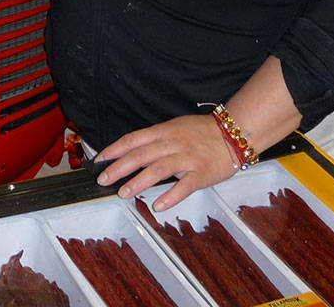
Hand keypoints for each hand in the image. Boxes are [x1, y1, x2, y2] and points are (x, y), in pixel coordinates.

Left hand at [94, 114, 237, 210]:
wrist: (234, 133)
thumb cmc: (202, 132)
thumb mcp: (175, 127)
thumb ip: (155, 139)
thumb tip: (132, 151)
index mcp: (164, 131)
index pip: (133, 139)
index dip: (114, 149)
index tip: (99, 160)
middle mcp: (173, 143)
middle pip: (141, 155)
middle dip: (119, 167)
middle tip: (103, 180)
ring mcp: (187, 158)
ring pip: (158, 170)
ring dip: (138, 182)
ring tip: (123, 193)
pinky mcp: (201, 174)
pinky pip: (184, 186)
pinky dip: (170, 196)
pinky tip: (158, 206)